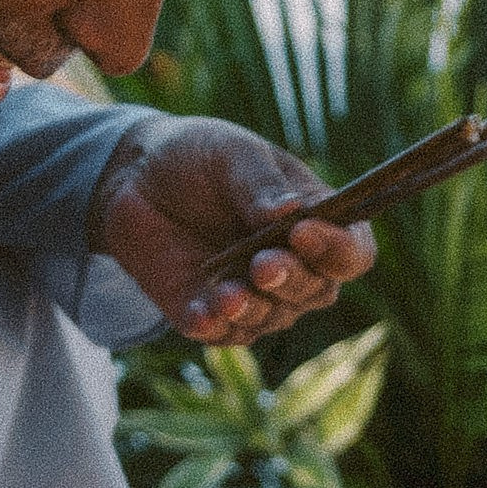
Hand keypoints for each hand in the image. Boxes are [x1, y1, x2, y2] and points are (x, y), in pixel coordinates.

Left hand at [90, 118, 375, 345]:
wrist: (134, 179)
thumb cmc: (199, 158)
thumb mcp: (230, 153)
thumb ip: (260, 183)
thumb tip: (290, 212)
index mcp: (316, 223)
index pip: (352, 253)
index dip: (338, 250)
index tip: (304, 233)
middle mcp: (294, 267)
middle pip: (317, 292)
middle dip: (292, 281)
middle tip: (263, 264)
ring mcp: (255, 296)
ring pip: (272, 318)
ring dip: (253, 308)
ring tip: (227, 295)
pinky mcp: (211, 315)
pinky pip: (223, 334)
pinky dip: (214, 327)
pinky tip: (202, 315)